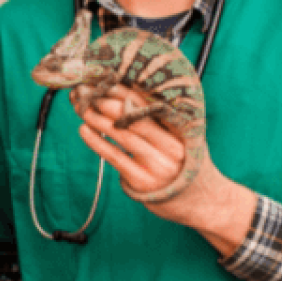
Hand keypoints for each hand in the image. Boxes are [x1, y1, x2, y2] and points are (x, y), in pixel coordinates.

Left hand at [72, 88, 193, 199]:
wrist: (200, 203)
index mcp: (182, 130)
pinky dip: (96, 141)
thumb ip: (161, 120)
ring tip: (80, 106)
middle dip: (105, 100)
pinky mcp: (142, 180)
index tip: (103, 78)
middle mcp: (172, 146)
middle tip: (84, 89)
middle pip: (134, 117)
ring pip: (122, 134)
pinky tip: (83, 129)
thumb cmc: (183, 164)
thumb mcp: (182, 139)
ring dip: (97, 118)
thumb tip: (127, 93)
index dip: (124, 90)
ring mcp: (157, 164)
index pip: (149, 104)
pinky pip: (115, 156)